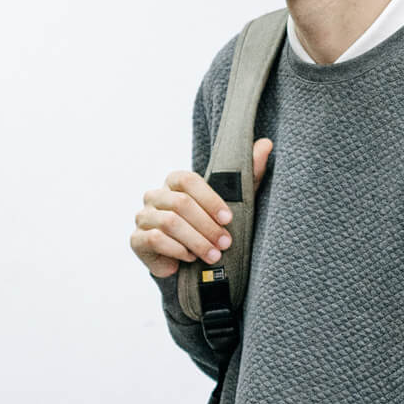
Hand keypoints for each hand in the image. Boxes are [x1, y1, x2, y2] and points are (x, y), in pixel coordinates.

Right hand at [129, 139, 270, 277]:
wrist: (188, 259)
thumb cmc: (211, 226)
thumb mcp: (233, 201)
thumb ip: (248, 173)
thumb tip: (266, 143)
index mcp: (174, 181)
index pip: (188, 180)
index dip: (210, 200)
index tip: (229, 219)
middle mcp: (155, 195)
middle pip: (180, 204)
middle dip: (207, 226)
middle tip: (225, 243)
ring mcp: (143, 216)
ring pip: (169, 223)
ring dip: (196, 241)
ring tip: (213, 255)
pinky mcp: (136, 239)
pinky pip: (156, 240)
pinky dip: (178, 250)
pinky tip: (191, 257)